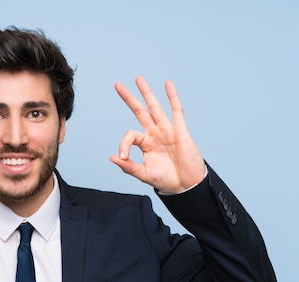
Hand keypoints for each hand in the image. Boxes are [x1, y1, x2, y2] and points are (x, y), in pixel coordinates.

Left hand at [109, 76, 205, 193]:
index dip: (123, 144)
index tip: (124, 157)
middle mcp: (155, 134)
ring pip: (155, 108)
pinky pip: (176, 110)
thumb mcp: (144, 174)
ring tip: (138, 79)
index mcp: (146, 144)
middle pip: (140, 111)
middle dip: (129, 98)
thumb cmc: (167, 180)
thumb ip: (128, 166)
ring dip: (146, 93)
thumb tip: (112, 157)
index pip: (130, 136)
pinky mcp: (180, 130)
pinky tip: (167, 84)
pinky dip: (172, 97)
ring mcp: (167, 130)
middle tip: (118, 85)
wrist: (186, 185)